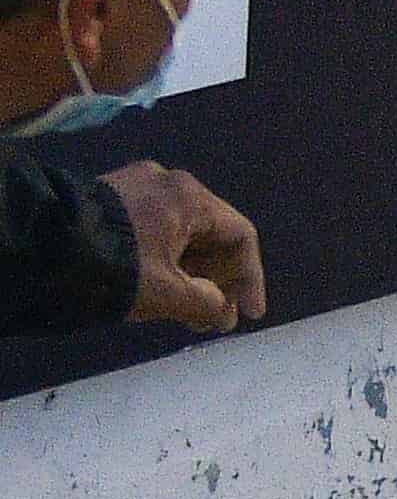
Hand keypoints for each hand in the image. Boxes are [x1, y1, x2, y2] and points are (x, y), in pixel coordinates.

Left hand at [101, 162, 261, 330]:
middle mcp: (166, 182)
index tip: (247, 314)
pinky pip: (152, 228)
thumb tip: (221, 311)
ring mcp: (134, 185)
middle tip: (213, 316)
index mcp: (189, 197)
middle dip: (216, 280)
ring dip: (190, 272)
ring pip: (179, 233)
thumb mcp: (170, 293)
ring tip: (185, 309)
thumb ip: (209, 305)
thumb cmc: (118, 267)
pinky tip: (158, 286)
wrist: (45, 247)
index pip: (240, 236)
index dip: (249, 280)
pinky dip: (164, 258)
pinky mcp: (109, 195)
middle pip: (210, 234)